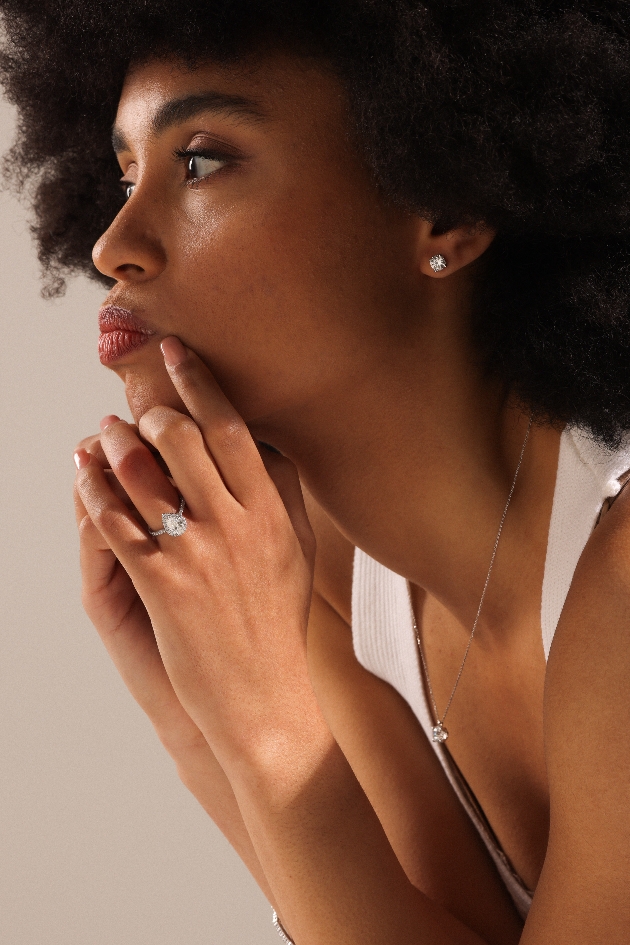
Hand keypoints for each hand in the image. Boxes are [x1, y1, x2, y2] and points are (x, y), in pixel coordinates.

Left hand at [75, 337, 315, 770]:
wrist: (263, 697)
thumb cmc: (279, 622)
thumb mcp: (298, 551)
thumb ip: (286, 493)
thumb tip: (268, 442)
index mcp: (271, 511)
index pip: (232, 429)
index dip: (201, 383)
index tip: (179, 352)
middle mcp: (235, 524)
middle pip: (183, 439)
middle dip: (153, 408)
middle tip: (139, 402)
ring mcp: (195, 554)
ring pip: (143, 474)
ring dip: (116, 443)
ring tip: (104, 431)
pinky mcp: (160, 586)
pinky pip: (117, 524)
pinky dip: (94, 493)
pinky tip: (84, 476)